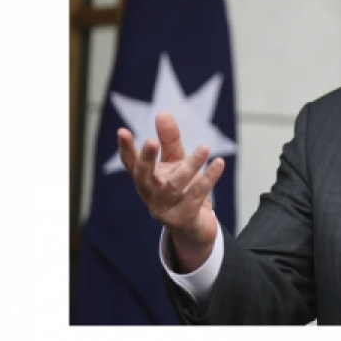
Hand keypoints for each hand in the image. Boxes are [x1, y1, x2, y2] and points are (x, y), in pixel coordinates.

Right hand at [117, 112, 222, 263]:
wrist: (193, 227)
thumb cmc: (181, 188)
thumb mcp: (175, 161)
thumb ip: (169, 139)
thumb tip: (162, 113)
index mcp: (144, 179)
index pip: (131, 163)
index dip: (125, 148)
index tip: (122, 131)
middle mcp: (150, 194)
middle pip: (144, 176)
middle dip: (147, 159)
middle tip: (151, 141)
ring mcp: (164, 208)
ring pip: (174, 185)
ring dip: (190, 166)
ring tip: (205, 147)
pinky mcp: (182, 218)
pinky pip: (196, 195)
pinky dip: (208, 179)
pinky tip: (219, 164)